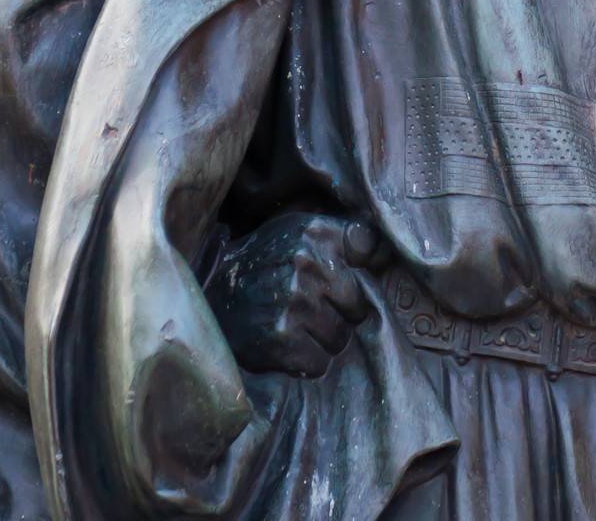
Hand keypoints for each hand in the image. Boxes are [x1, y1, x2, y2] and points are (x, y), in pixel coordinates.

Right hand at [205, 212, 382, 377]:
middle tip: (315, 312)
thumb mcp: (301, 232)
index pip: (369, 248)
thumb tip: (383, 256)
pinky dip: (307, 362)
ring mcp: (293, 302)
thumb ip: (345, 237)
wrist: (212, 290)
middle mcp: (307, 263)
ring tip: (299, 328)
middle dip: (342, 314)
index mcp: (316, 232)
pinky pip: (318, 364)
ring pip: (339, 338)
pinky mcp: (280, 338)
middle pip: (358, 306)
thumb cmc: (267, 260)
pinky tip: (288, 346)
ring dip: (324, 341)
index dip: (361, 272)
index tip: (345, 281)